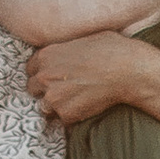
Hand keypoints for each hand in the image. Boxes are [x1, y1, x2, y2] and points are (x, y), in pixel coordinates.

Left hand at [26, 32, 145, 124]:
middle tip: (63, 90)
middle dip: (45, 89)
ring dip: (56, 105)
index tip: (53, 76)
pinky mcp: (66, 114)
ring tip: (75, 101)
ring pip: (45, 106)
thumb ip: (65, 49)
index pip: (31, 68)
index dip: (43, 72)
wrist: (127, 70)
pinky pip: (62, 119)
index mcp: (46, 55)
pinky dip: (71, 116)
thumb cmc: (111, 49)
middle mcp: (44, 76)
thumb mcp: (82, 39)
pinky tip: (85, 107)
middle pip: (33, 88)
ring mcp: (53, 97)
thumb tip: (67, 53)